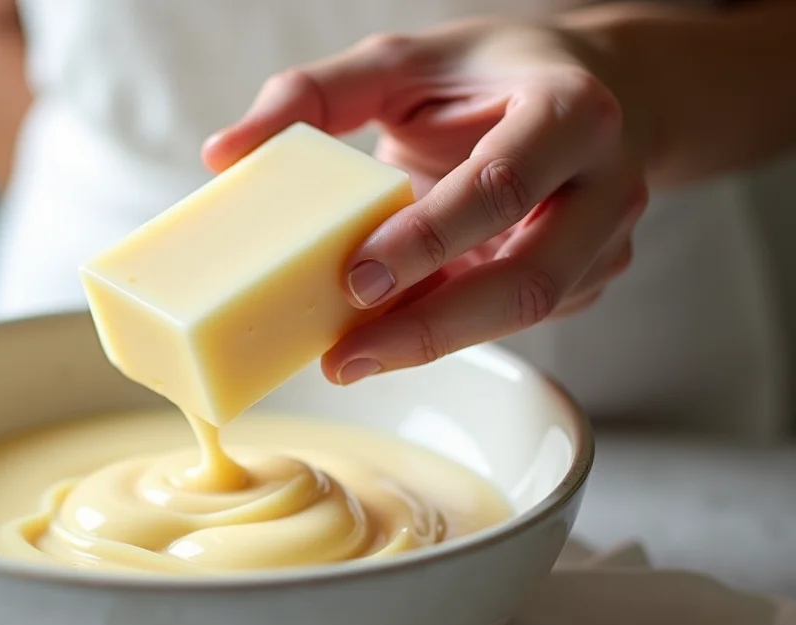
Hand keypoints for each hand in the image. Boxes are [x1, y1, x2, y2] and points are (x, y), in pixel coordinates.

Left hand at [202, 18, 649, 384]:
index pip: (499, 185)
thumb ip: (314, 95)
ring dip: (433, 342)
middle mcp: (605, 182)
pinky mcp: (590, 281)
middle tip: (342, 360)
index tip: (354, 279)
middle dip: (429, 330)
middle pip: (526, 281)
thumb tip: (221, 153)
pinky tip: (394, 331)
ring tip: (350, 356)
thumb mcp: (405, 62)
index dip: (427, 239)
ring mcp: (607, 241)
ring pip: (523, 315)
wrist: (604, 89)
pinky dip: (450, 329)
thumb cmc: (490, 75)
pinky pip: (515, 320)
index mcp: (569, 111)